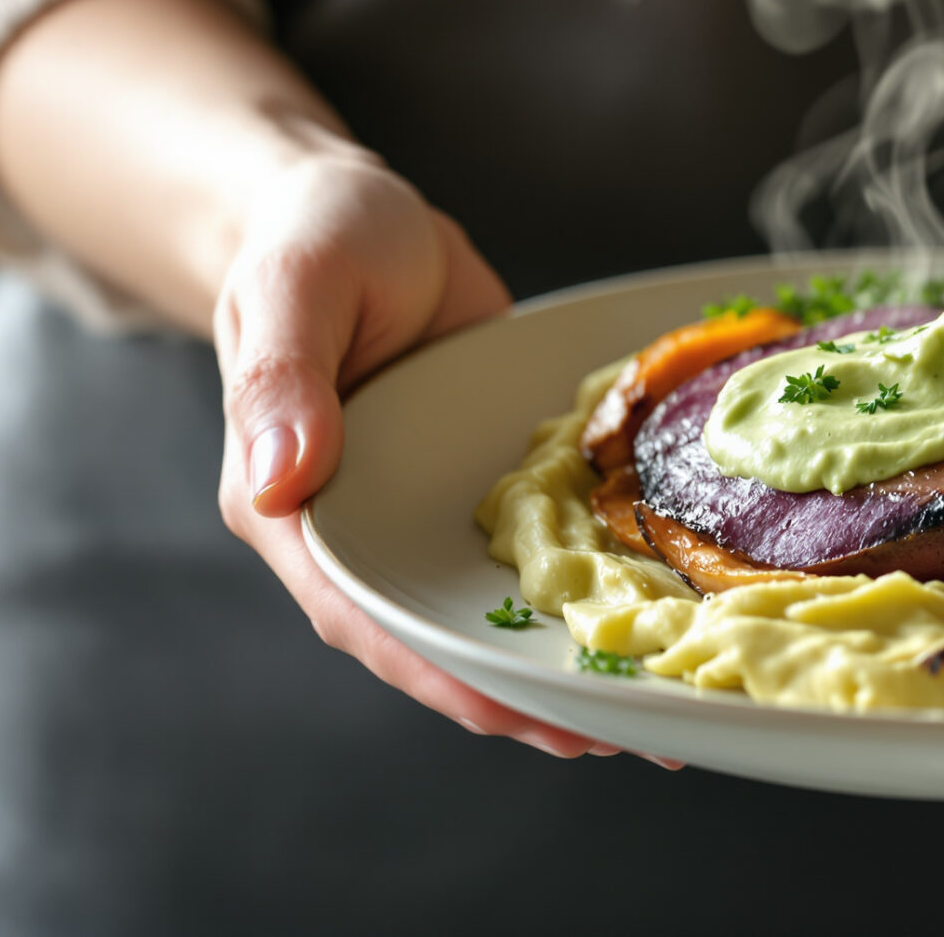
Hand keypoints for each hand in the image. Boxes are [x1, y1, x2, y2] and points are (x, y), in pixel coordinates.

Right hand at [211, 149, 652, 762]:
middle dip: (528, 697)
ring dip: (566, 660)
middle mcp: (359, 536)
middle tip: (633, 730)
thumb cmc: (313, 240)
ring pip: (491, 614)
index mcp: (291, 512)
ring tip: (662, 702)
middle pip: (438, 644)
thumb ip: (282, 381)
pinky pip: (534, 552)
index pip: (368, 618)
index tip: (528, 714)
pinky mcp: (480, 490)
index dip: (448, 675)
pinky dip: (589, 586)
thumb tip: (281, 481)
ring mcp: (421, 520)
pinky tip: (660, 612)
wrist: (361, 213)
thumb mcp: (296, 289)